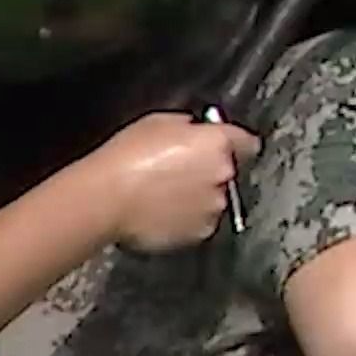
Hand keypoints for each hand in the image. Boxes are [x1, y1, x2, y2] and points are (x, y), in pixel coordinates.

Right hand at [90, 115, 260, 251]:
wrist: (107, 199)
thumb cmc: (126, 157)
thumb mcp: (158, 122)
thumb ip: (189, 127)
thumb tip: (196, 132)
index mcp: (217, 143)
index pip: (248, 143)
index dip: (236, 144)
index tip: (229, 146)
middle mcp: (223, 176)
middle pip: (228, 173)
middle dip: (210, 172)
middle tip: (180, 171)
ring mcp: (213, 208)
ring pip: (214, 199)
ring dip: (199, 197)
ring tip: (165, 194)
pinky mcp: (199, 232)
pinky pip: (199, 222)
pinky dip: (187, 219)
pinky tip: (161, 211)